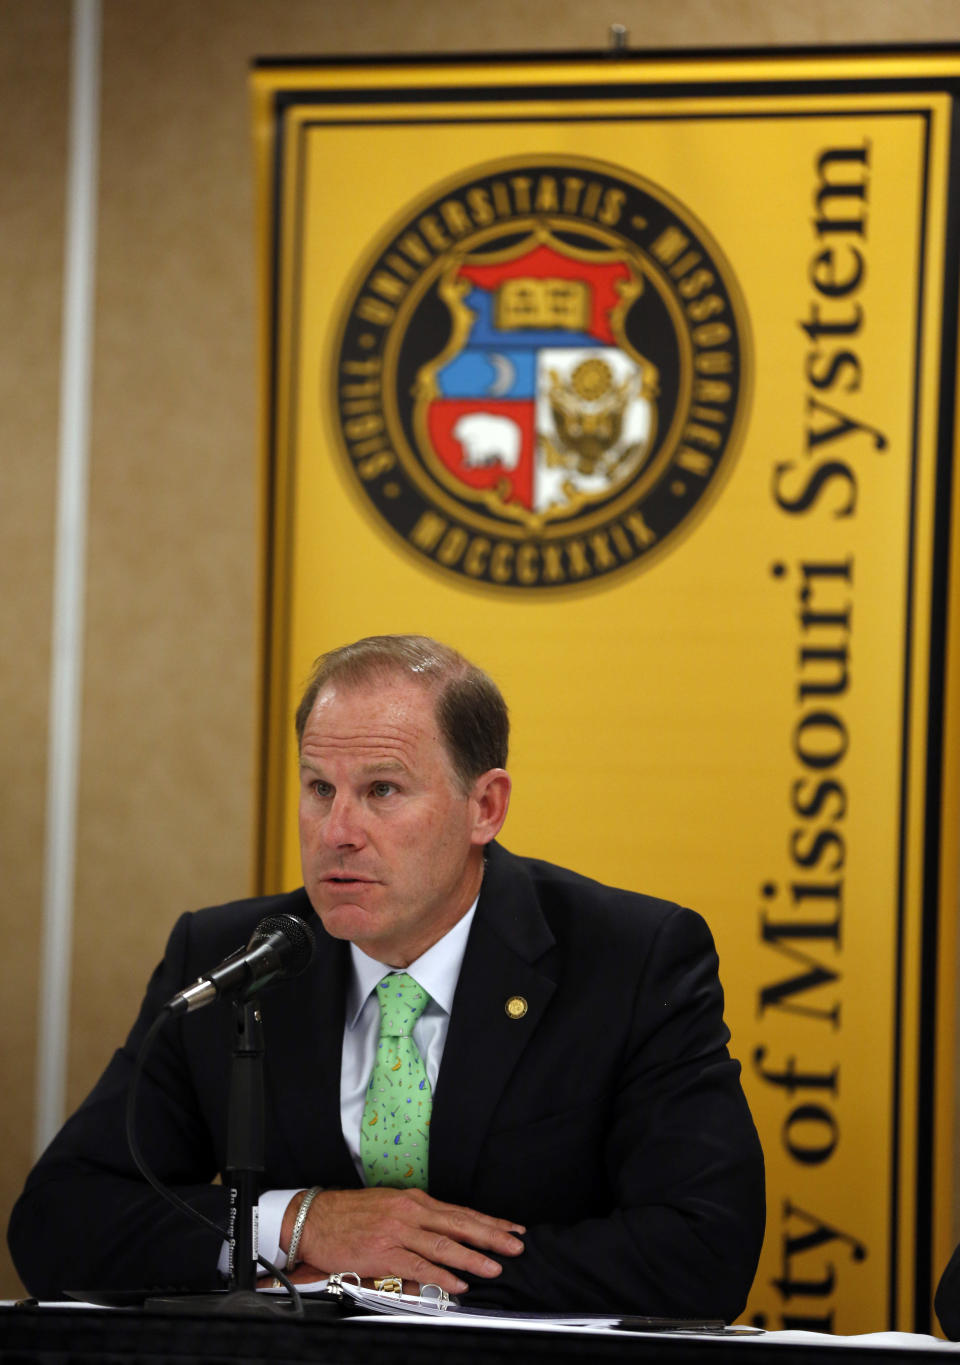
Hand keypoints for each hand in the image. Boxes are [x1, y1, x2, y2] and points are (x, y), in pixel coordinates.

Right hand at [282, 1187, 524, 1294]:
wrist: (314, 1219)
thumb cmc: (351, 1215)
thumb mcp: (390, 1208)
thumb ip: (418, 1224)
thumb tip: (446, 1243)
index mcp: (414, 1201)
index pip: (460, 1211)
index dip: (489, 1221)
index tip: (513, 1228)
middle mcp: (410, 1212)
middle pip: (459, 1224)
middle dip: (491, 1235)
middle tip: (516, 1246)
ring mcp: (397, 1232)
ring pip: (442, 1245)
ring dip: (471, 1257)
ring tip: (493, 1267)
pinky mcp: (383, 1252)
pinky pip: (417, 1266)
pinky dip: (440, 1275)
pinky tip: (456, 1284)